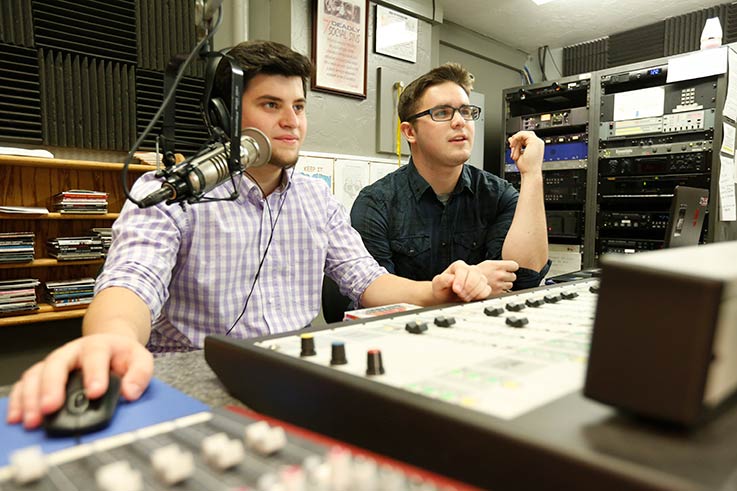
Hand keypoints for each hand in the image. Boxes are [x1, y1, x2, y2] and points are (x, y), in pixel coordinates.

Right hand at [6, 333, 152, 429]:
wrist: (111, 346)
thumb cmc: (123, 356)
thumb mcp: (140, 359)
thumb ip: (139, 374)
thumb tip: (130, 393)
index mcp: (98, 346)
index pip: (95, 356)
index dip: (94, 374)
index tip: (95, 393)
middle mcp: (72, 352)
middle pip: (57, 363)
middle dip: (52, 386)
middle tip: (51, 407)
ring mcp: (55, 362)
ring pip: (37, 374)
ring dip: (32, 397)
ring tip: (33, 419)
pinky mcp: (43, 374)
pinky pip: (26, 384)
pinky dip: (20, 400)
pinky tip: (18, 417)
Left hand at [432, 260, 490, 302]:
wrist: (446, 298)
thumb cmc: (442, 289)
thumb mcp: (437, 284)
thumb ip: (442, 280)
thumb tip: (451, 279)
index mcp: (458, 266)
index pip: (463, 269)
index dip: (460, 280)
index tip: (456, 289)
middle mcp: (469, 269)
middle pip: (475, 274)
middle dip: (468, 287)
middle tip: (460, 295)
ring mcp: (477, 277)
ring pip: (482, 282)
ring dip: (473, 292)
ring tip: (464, 297)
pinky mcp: (482, 286)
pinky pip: (487, 290)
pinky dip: (480, 296)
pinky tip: (471, 298)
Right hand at [477, 259, 519, 294]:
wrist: (470, 281)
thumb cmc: (479, 272)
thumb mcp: (489, 263)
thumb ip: (500, 265)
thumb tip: (510, 266)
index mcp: (498, 266)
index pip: (515, 266)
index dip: (512, 268)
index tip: (510, 269)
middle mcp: (500, 275)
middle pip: (513, 276)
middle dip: (509, 276)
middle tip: (502, 276)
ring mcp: (499, 284)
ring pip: (510, 285)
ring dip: (506, 284)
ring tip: (498, 282)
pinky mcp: (498, 292)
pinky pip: (505, 291)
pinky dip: (502, 290)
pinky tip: (496, 287)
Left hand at [508, 131, 543, 174]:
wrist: (530, 172)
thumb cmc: (526, 167)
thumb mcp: (519, 153)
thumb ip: (516, 146)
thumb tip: (511, 138)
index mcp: (535, 146)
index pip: (526, 138)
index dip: (517, 139)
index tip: (511, 145)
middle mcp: (538, 143)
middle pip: (525, 135)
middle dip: (516, 140)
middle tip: (511, 146)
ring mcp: (537, 142)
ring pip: (523, 134)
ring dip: (516, 142)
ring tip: (514, 152)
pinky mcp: (534, 141)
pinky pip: (522, 134)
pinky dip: (516, 139)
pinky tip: (513, 145)